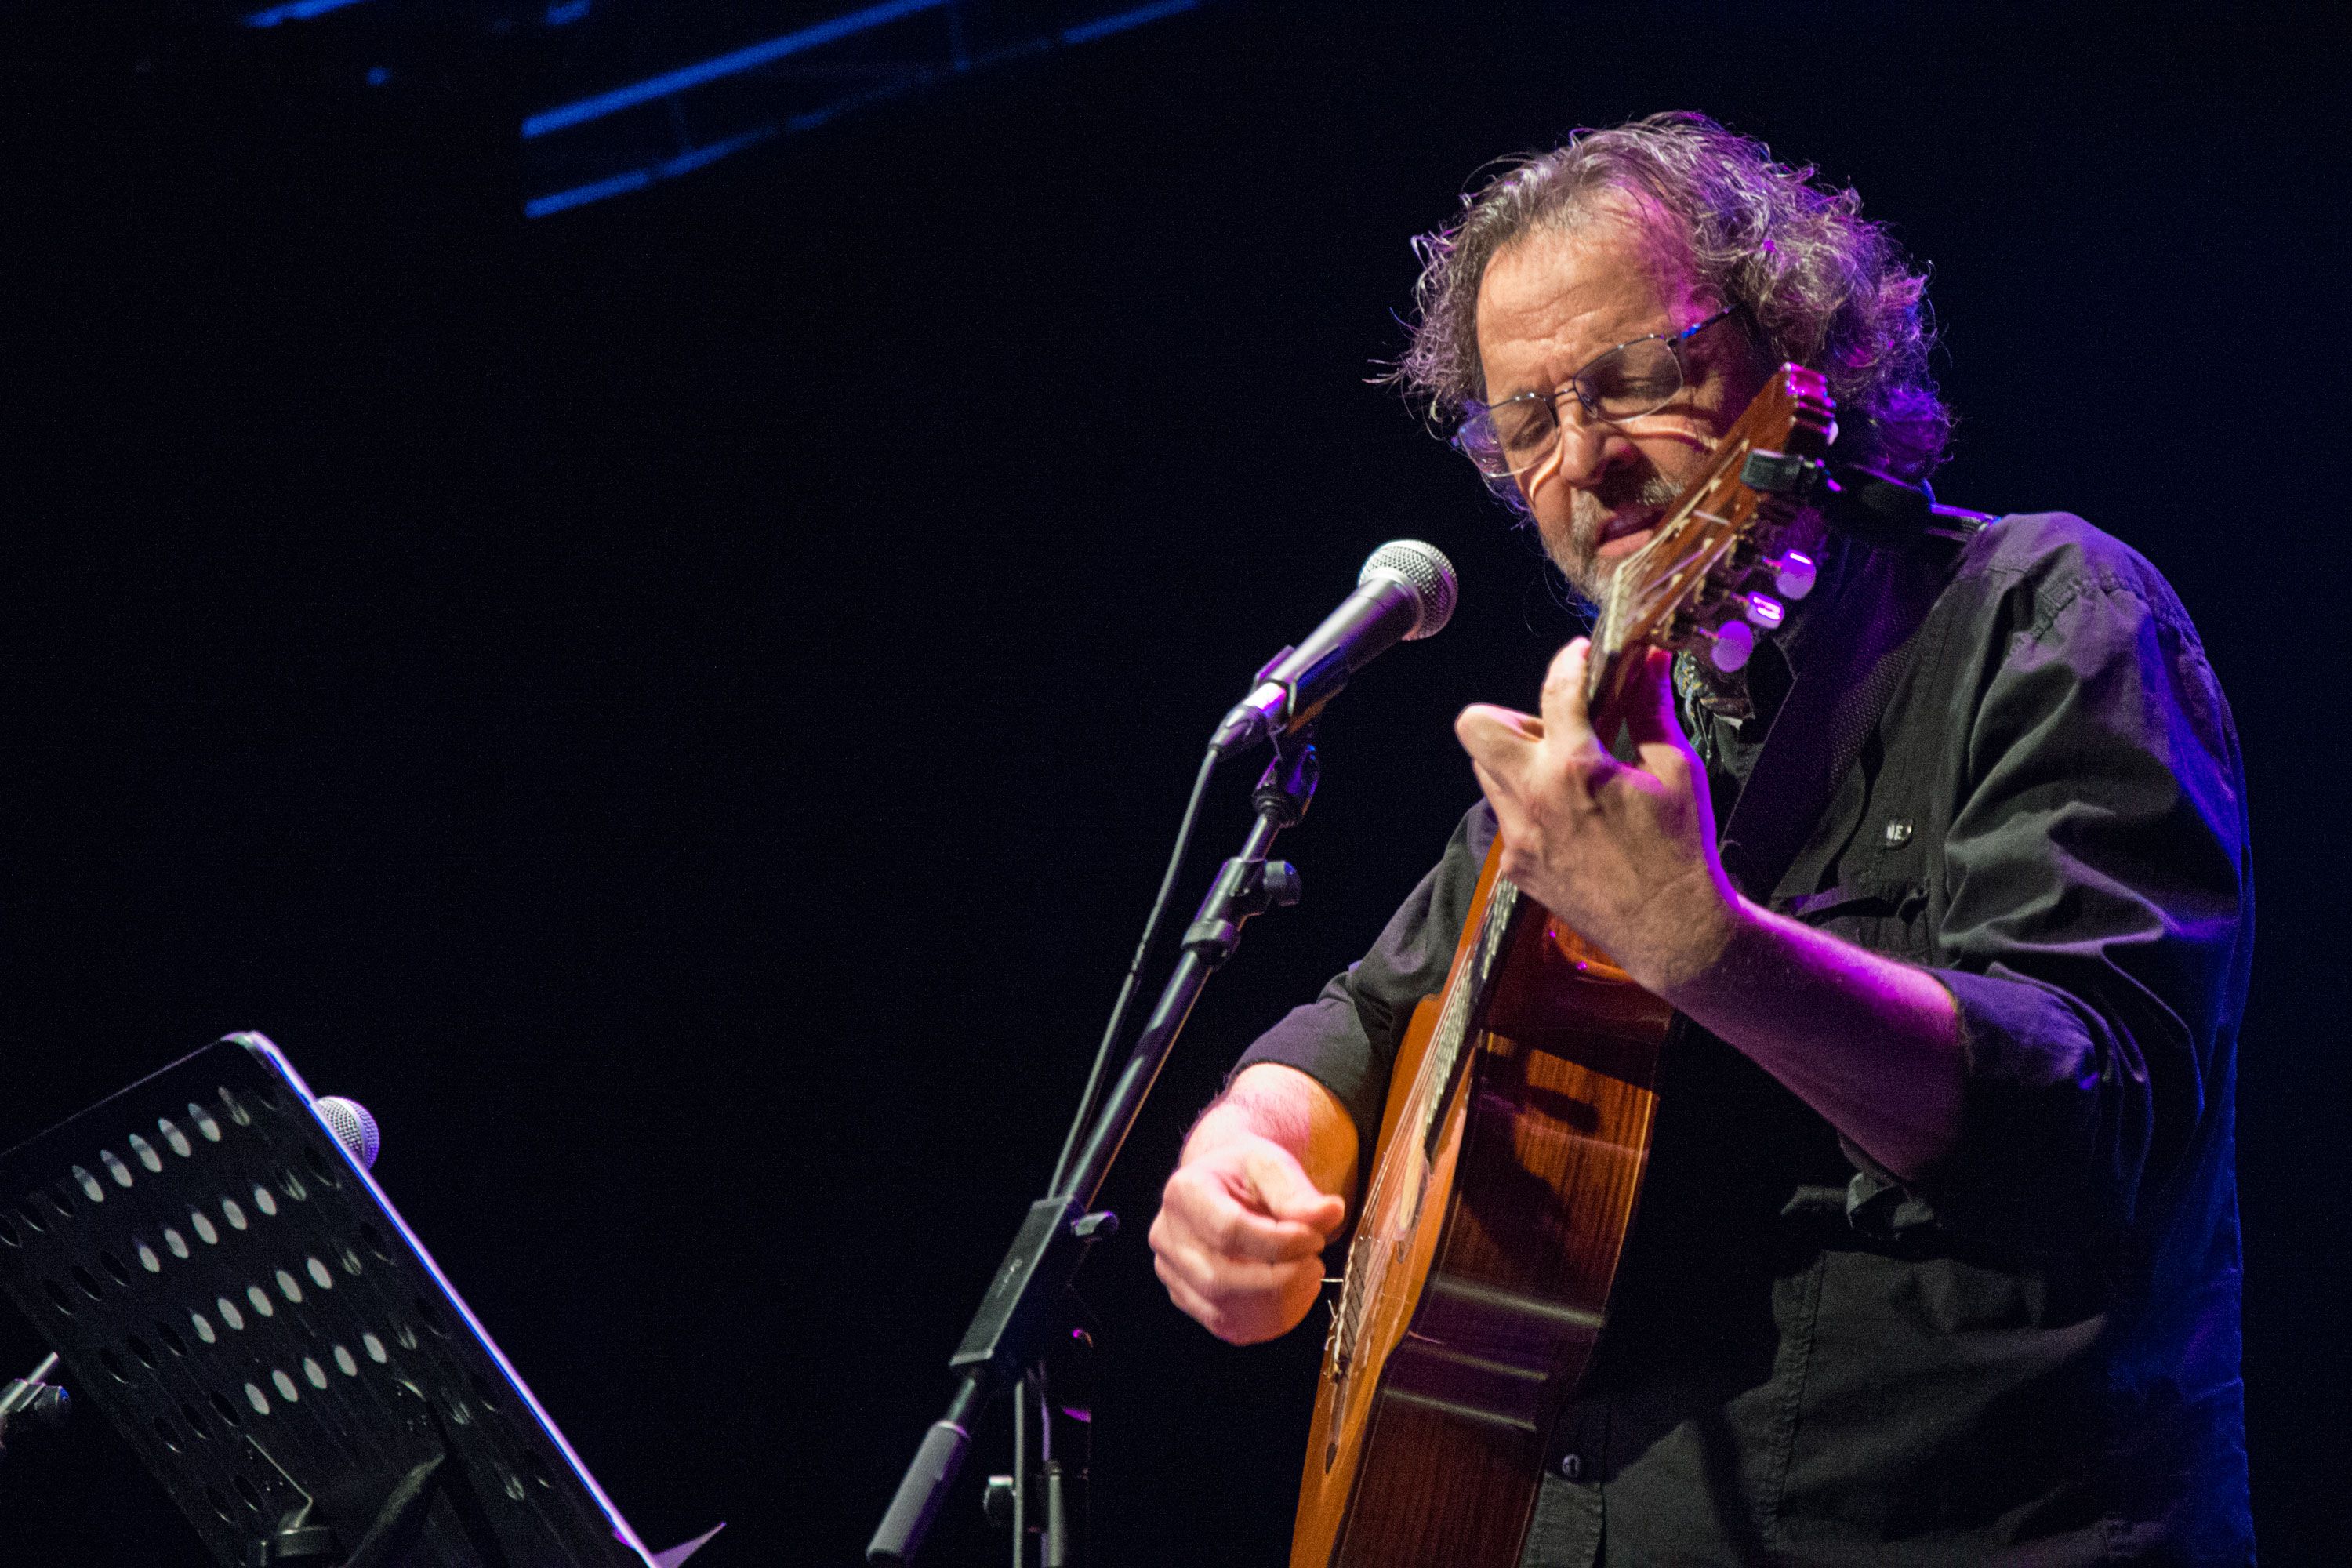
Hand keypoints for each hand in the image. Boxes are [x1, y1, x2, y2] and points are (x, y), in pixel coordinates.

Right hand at [1149, 1131, 1345, 1344]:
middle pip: (1222, 1279)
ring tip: (1308, 1277)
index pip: (1229, 1231)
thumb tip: (1330, 1214)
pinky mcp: (1188, 1300)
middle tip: (1315, 1264)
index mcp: (1183, 1193)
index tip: (1315, 1237)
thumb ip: (1298, 1192)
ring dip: (1279, 1305)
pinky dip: (1270, 1321)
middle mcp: (1167, 1236)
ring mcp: (1173, 1274)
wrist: (1224, 1185)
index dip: (1280, 1243)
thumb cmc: (1246, 1174)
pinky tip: (1294, 1297)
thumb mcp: (1272, 1165)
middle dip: (1281, 1280)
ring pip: (1225, 1312)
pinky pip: (1229, 1327)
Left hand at [1454, 639, 1741, 997]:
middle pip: (1476, 726)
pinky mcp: (1517, 867)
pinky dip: (1529, 805)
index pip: (1554, 688)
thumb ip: (1652, 710)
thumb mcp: (1676, 770)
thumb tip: (1649, 662)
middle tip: (1557, 727)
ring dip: (1517, 760)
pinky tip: (1571, 818)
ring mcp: (1519, 836)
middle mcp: (1533, 798)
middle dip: (1512, 715)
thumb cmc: (1681, 852)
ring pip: (1486, 773)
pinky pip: (1505, 818)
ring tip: (1568, 773)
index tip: (1582, 656)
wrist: (1672, 931)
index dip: (1570, 661)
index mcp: (1576, 768)